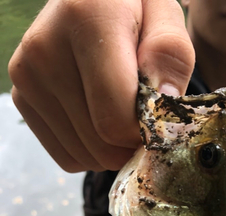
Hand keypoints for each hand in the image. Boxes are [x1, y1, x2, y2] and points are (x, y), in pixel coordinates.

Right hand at [8, 0, 194, 172]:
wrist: (89, 1)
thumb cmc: (134, 10)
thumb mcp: (164, 17)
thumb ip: (170, 55)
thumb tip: (161, 101)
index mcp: (85, 20)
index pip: (116, 119)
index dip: (146, 132)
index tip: (157, 115)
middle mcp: (44, 49)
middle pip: (101, 144)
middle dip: (131, 143)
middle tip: (142, 117)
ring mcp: (27, 77)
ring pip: (85, 157)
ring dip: (113, 150)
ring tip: (120, 112)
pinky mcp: (22, 98)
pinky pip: (69, 157)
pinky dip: (92, 151)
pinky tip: (99, 120)